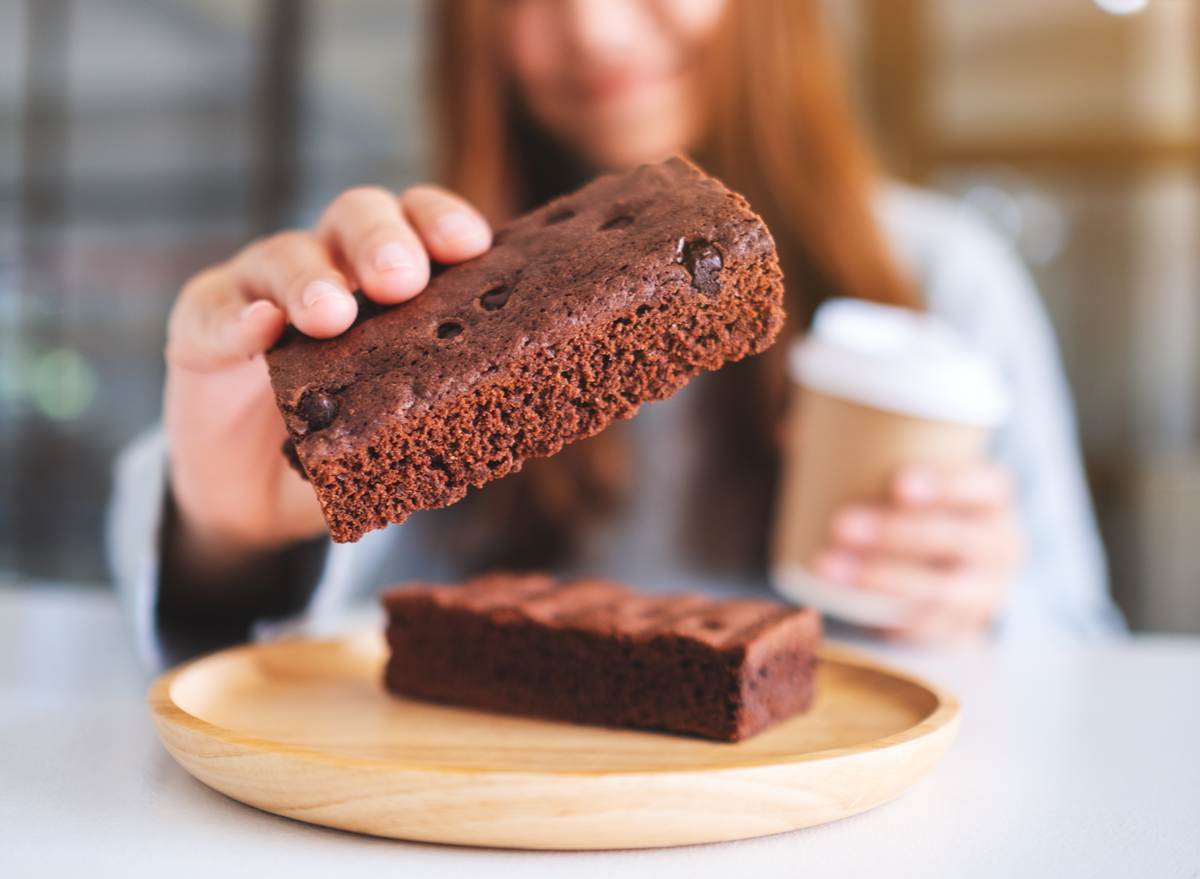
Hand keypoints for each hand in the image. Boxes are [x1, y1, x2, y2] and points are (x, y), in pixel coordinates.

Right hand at [163, 185, 490, 570]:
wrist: (263, 500)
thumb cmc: (352, 448)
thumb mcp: (405, 430)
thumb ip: (447, 407)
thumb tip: (529, 420)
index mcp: (393, 283)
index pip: (422, 225)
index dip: (444, 222)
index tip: (470, 246)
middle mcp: (332, 267)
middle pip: (357, 217)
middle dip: (382, 241)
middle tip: (401, 281)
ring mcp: (262, 289)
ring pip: (286, 254)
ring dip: (310, 279)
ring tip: (330, 315)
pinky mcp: (202, 325)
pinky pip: (213, 310)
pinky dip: (236, 318)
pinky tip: (256, 332)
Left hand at [811, 463, 1025, 641]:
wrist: (965, 564)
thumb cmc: (926, 503)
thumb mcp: (910, 470)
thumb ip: (857, 444)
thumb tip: (789, 431)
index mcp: (994, 497)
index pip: (985, 486)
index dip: (948, 484)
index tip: (897, 482)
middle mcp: (999, 545)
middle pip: (957, 540)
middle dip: (896, 533)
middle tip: (841, 524)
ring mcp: (983, 591)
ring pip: (939, 590)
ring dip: (881, 579)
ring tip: (826, 565)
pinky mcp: (959, 626)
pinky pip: (928, 628)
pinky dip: (891, 620)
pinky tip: (853, 609)